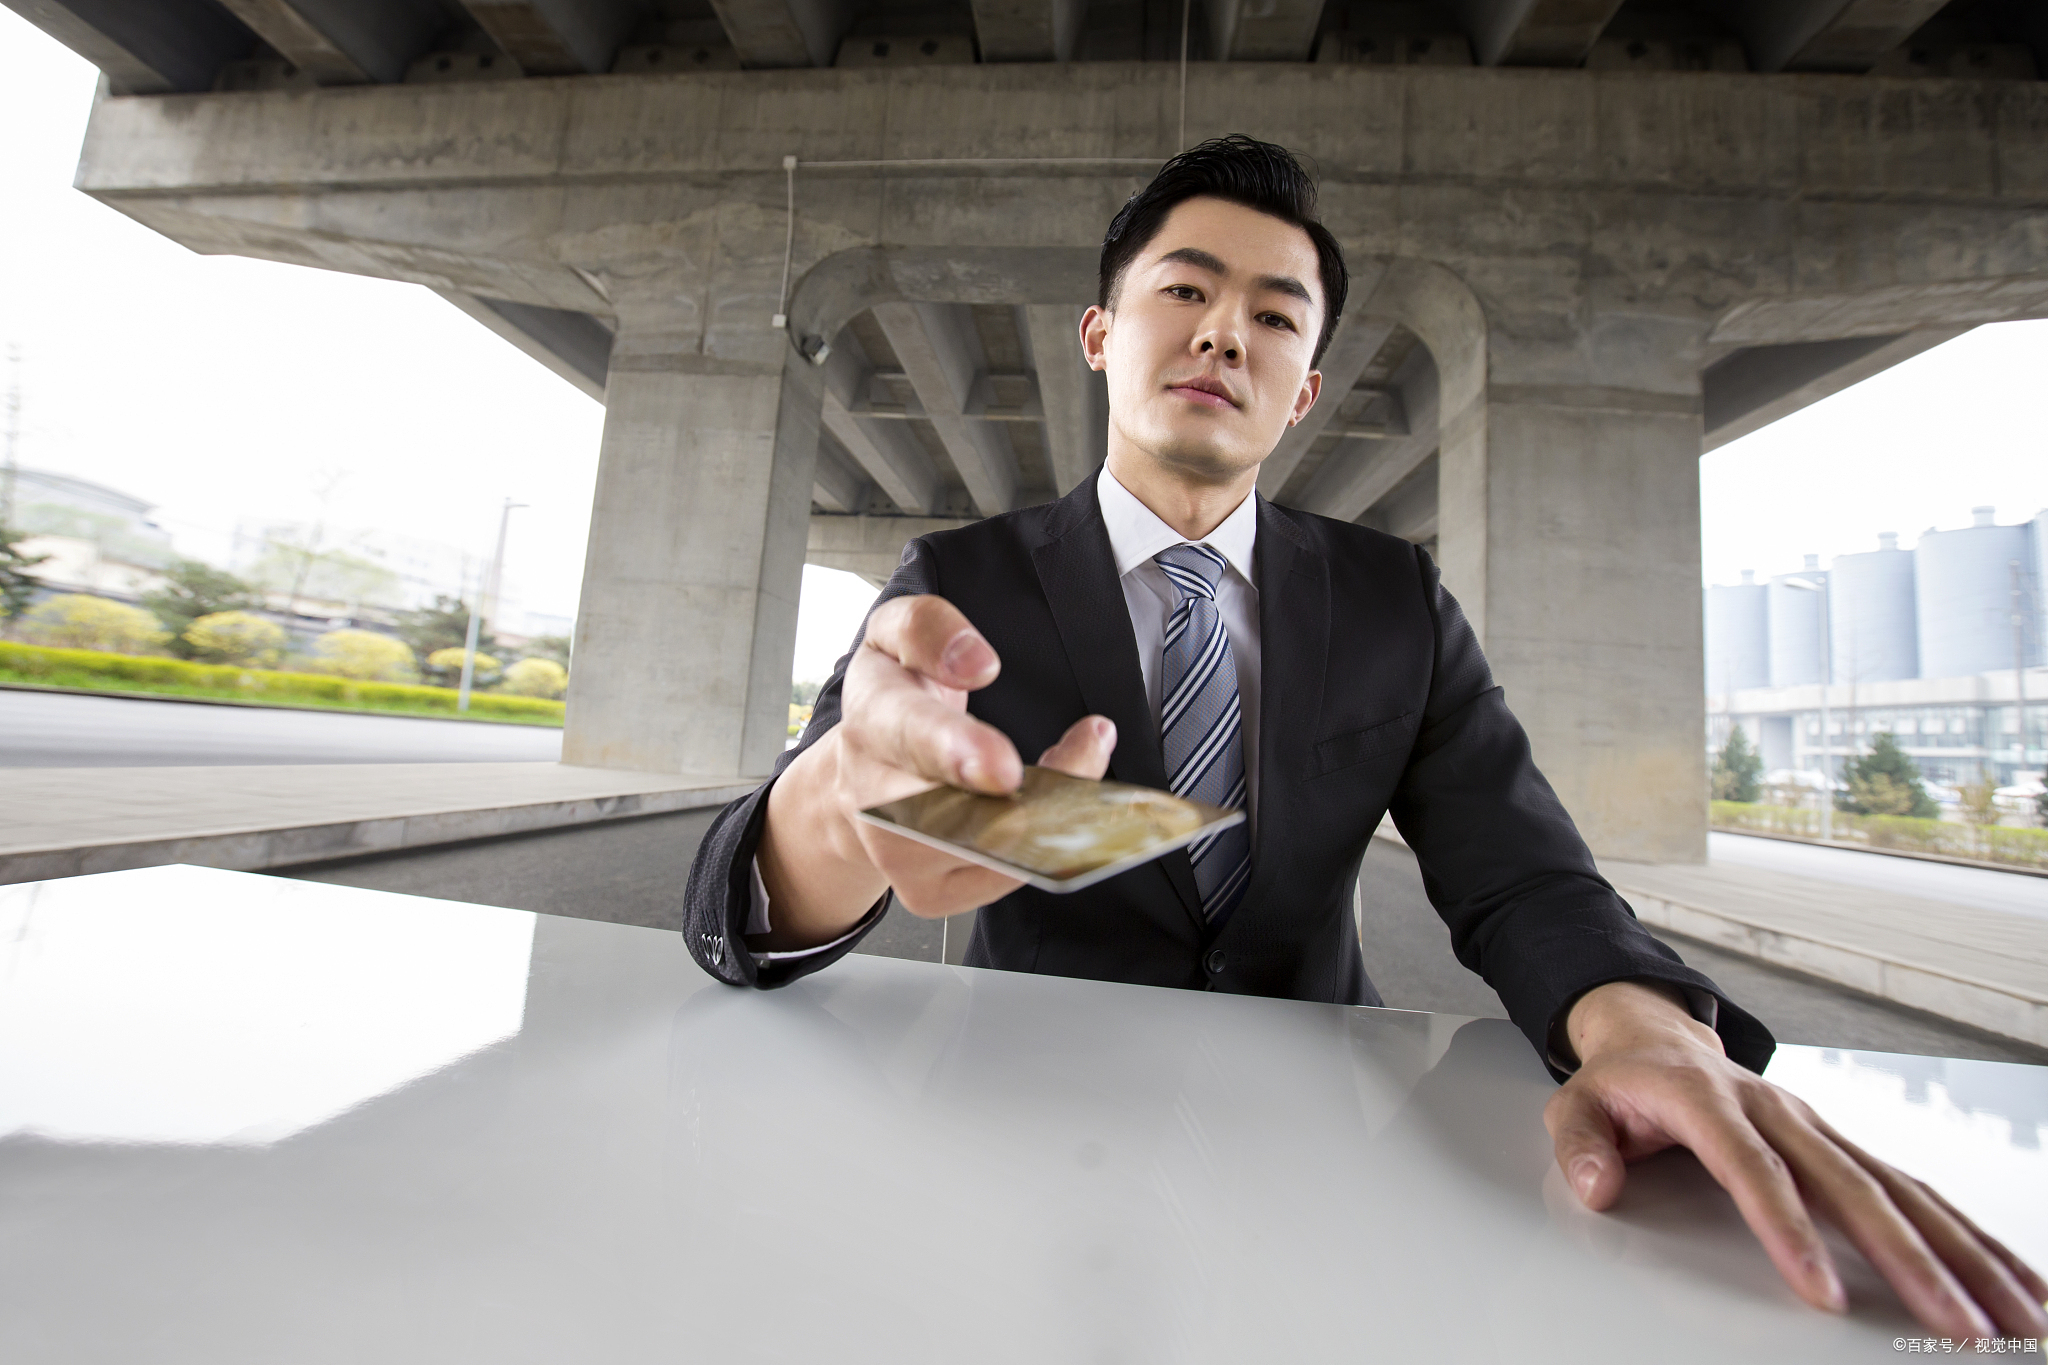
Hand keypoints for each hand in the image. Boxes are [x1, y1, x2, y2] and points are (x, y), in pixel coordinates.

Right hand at [756, 595, 1115, 947]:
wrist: (857, 777)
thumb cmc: (892, 701)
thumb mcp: (892, 637)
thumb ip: (927, 628)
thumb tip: (974, 662)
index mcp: (871, 717)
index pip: (906, 732)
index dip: (956, 750)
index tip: (1004, 767)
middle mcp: (873, 795)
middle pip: (944, 815)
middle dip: (1017, 803)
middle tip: (1076, 761)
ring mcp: (898, 852)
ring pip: (984, 853)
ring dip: (1049, 812)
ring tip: (1081, 756)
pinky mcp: (927, 891)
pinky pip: (999, 880)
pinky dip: (1042, 844)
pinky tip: (1060, 802)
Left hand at [1546, 981, 2047, 1337]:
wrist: (1657, 1039)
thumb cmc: (1622, 1083)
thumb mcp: (1575, 1103)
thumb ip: (1579, 1143)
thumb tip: (1598, 1185)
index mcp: (1712, 1102)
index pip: (1756, 1171)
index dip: (1790, 1231)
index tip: (1821, 1293)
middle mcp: (1781, 1113)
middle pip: (1853, 1189)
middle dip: (1910, 1262)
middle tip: (1956, 1327)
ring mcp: (1820, 1128)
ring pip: (1903, 1192)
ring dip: (1965, 1256)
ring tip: (2016, 1318)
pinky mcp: (1846, 1147)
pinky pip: (1917, 1191)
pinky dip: (1970, 1236)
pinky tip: (2015, 1279)